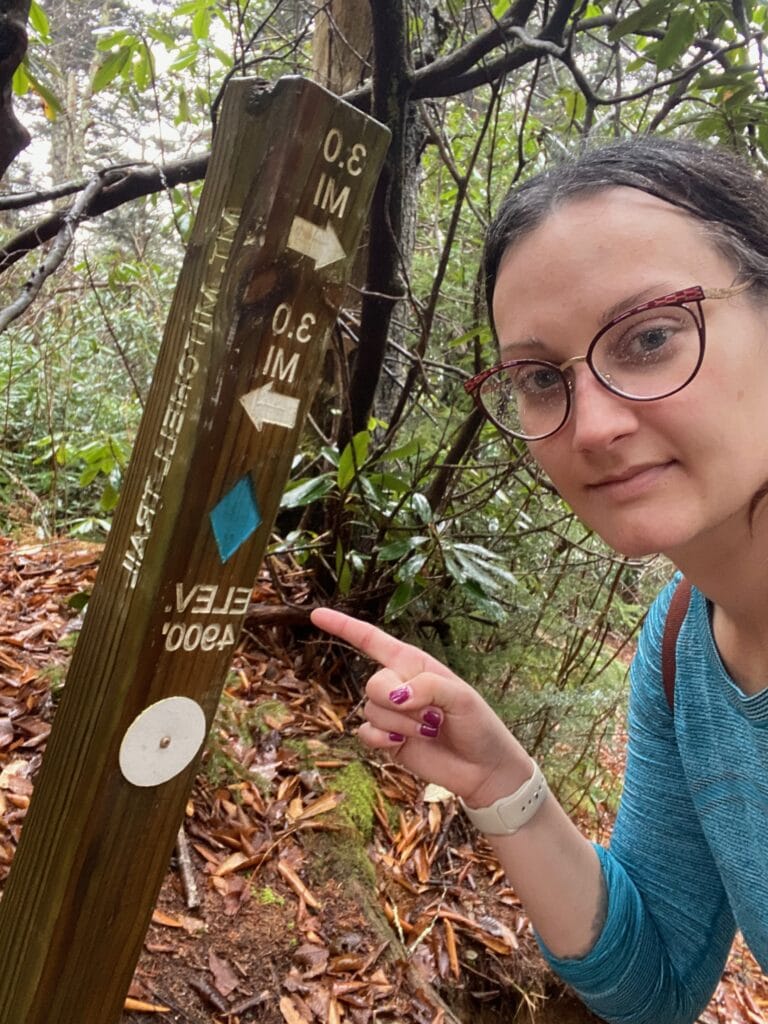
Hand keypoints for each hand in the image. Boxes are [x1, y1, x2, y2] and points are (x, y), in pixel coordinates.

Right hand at [310, 607, 527, 802]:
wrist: (482, 769)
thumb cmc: (478, 725)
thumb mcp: (461, 698)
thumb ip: (427, 687)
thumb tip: (396, 695)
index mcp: (413, 664)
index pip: (372, 640)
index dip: (343, 626)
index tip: (316, 615)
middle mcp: (398, 685)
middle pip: (373, 683)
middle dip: (395, 701)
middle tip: (429, 715)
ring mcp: (391, 713)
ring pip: (371, 711)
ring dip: (400, 725)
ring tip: (429, 730)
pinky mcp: (386, 739)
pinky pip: (365, 733)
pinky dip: (382, 740)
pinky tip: (401, 745)